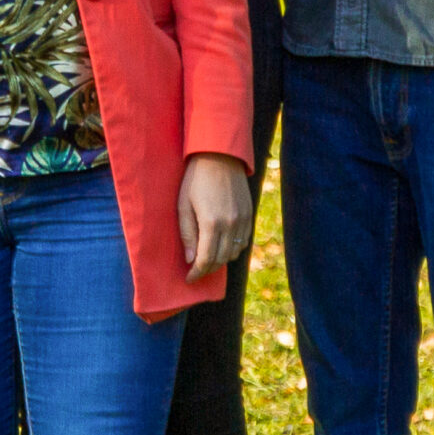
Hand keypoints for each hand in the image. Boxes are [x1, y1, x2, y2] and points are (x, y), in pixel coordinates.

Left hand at [177, 152, 252, 280]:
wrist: (220, 156)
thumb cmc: (195, 179)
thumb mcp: (184, 205)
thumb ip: (188, 234)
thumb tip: (190, 259)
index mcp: (211, 223)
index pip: (206, 259)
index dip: (196, 273)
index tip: (189, 279)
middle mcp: (230, 224)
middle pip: (220, 260)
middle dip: (207, 270)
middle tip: (196, 272)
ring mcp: (243, 220)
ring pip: (234, 253)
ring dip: (220, 261)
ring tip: (208, 260)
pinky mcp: (250, 214)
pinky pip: (243, 242)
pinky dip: (233, 249)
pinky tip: (222, 247)